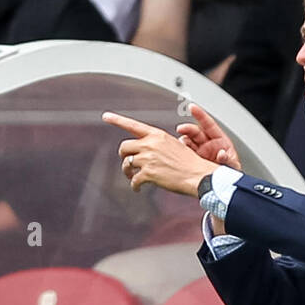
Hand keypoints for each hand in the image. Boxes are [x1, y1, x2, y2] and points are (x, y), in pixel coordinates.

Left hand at [102, 111, 217, 196]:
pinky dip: (134, 186)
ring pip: (126, 164)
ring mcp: (148, 159)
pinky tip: (138, 189)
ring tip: (133, 177)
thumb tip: (144, 152)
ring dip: (128, 172)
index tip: (106, 116)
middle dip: (124, 156)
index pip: (132, 125)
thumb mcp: (174, 145)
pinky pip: (134, 180)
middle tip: (128, 164)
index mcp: (156, 135)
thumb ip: (157, 145)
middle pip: (124, 147)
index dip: (117, 120)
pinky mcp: (148, 174)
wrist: (198, 175)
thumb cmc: (189, 163)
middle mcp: (150, 144)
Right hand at [176, 104, 240, 169]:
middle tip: (181, 129)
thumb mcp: (232, 166)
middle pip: (195, 132)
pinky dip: (181, 153)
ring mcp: (199, 153)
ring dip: (183, 142)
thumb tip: (222, 154)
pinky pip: (184, 154)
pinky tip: (179, 153)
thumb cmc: (231, 174)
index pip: (208, 124)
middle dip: (187, 129)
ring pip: (188, 142)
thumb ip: (228, 160)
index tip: (192, 107)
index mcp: (219, 141)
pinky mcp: (192, 162)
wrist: (224, 187)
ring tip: (181, 145)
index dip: (200, 115)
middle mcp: (208, 145)